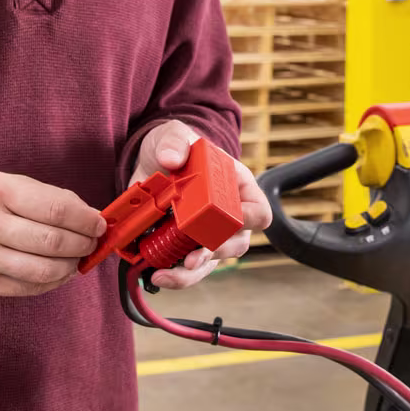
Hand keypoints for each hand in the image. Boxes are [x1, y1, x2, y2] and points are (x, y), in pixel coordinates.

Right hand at [0, 171, 107, 297]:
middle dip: (83, 243)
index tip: (98, 222)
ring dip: (71, 267)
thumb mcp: (2, 182)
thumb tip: (87, 217)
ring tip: (76, 258)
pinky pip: (28, 288)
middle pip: (53, 242)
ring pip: (44, 271)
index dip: (85, 219)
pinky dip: (51, 282)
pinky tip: (57, 272)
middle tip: (92, 241)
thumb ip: (44, 198)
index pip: (55, 210)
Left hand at [128, 120, 272, 289]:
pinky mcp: (186, 244)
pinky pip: (188, 268)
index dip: (249, 219)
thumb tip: (171, 159)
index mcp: (237, 186)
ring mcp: (208, 233)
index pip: (258, 210)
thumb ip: (175, 142)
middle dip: (214, 253)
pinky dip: (173, 274)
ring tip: (166, 275)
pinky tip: (155, 274)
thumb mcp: (174, 136)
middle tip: (193, 257)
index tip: (229, 222)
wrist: (151, 160)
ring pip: (211, 262)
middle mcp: (228, 215)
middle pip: (236, 243)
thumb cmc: (175, 146)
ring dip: (190, 273)